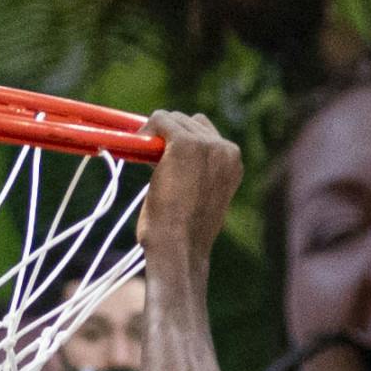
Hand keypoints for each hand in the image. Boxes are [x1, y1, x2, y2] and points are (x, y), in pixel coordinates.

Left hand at [136, 111, 242, 265]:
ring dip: (158, 134)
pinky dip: (147, 130)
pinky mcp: (184, 144)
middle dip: (168, 136)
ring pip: (175, 119)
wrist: (179, 250)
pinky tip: (137, 146)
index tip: (161, 155)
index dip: (181, 142)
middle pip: (192, 123)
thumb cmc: (184, 237)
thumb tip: (176, 166)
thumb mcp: (200, 201)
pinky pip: (160, 120)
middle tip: (147, 156)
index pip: (206, 136)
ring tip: (142, 155)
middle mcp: (225, 150)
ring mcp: (207, 144)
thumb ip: (198, 176)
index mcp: (233, 163)